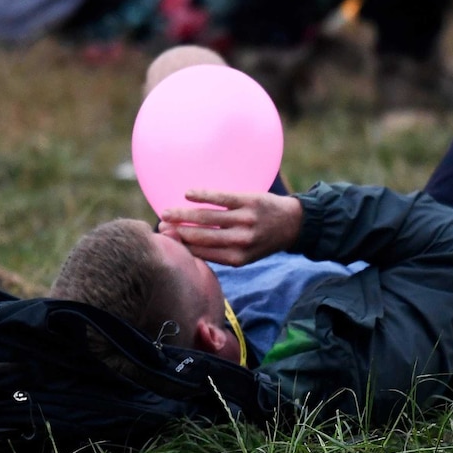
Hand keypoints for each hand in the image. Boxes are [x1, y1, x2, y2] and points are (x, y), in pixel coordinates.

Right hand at [158, 190, 301, 265]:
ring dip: (183, 214)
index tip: (164, 241)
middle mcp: (241, 241)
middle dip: (177, 232)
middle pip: (201, 237)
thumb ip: (220, 254)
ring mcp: (245, 220)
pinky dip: (202, 196)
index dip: (180, 247)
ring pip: (207, 218)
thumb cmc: (261, 240)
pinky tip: (188, 194)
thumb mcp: (244, 256)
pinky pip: (221, 198)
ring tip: (166, 212)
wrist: (292, 224)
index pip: (202, 253)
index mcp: (237, 259)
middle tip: (160, 227)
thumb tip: (185, 248)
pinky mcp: (249, 201)